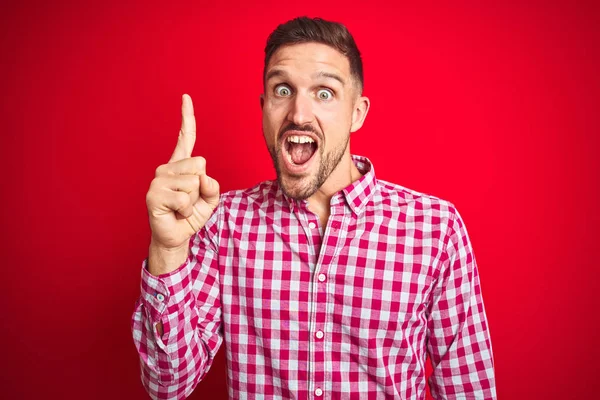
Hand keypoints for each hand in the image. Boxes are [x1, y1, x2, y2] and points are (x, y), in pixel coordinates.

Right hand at [145, 94, 219, 253]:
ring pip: (193, 182)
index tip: (185, 97)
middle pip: (200, 164)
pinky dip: (186, 211)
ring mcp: (158, 180)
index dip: (186, 117)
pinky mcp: (154, 195)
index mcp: (181, 165)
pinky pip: (184, 199)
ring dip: (193, 201)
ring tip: (181, 208)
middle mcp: (167, 168)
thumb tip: (202, 178)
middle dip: (201, 187)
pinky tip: (176, 214)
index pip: (185, 137)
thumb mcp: (210, 200)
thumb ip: (213, 187)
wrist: (175, 237)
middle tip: (189, 201)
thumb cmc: (191, 216)